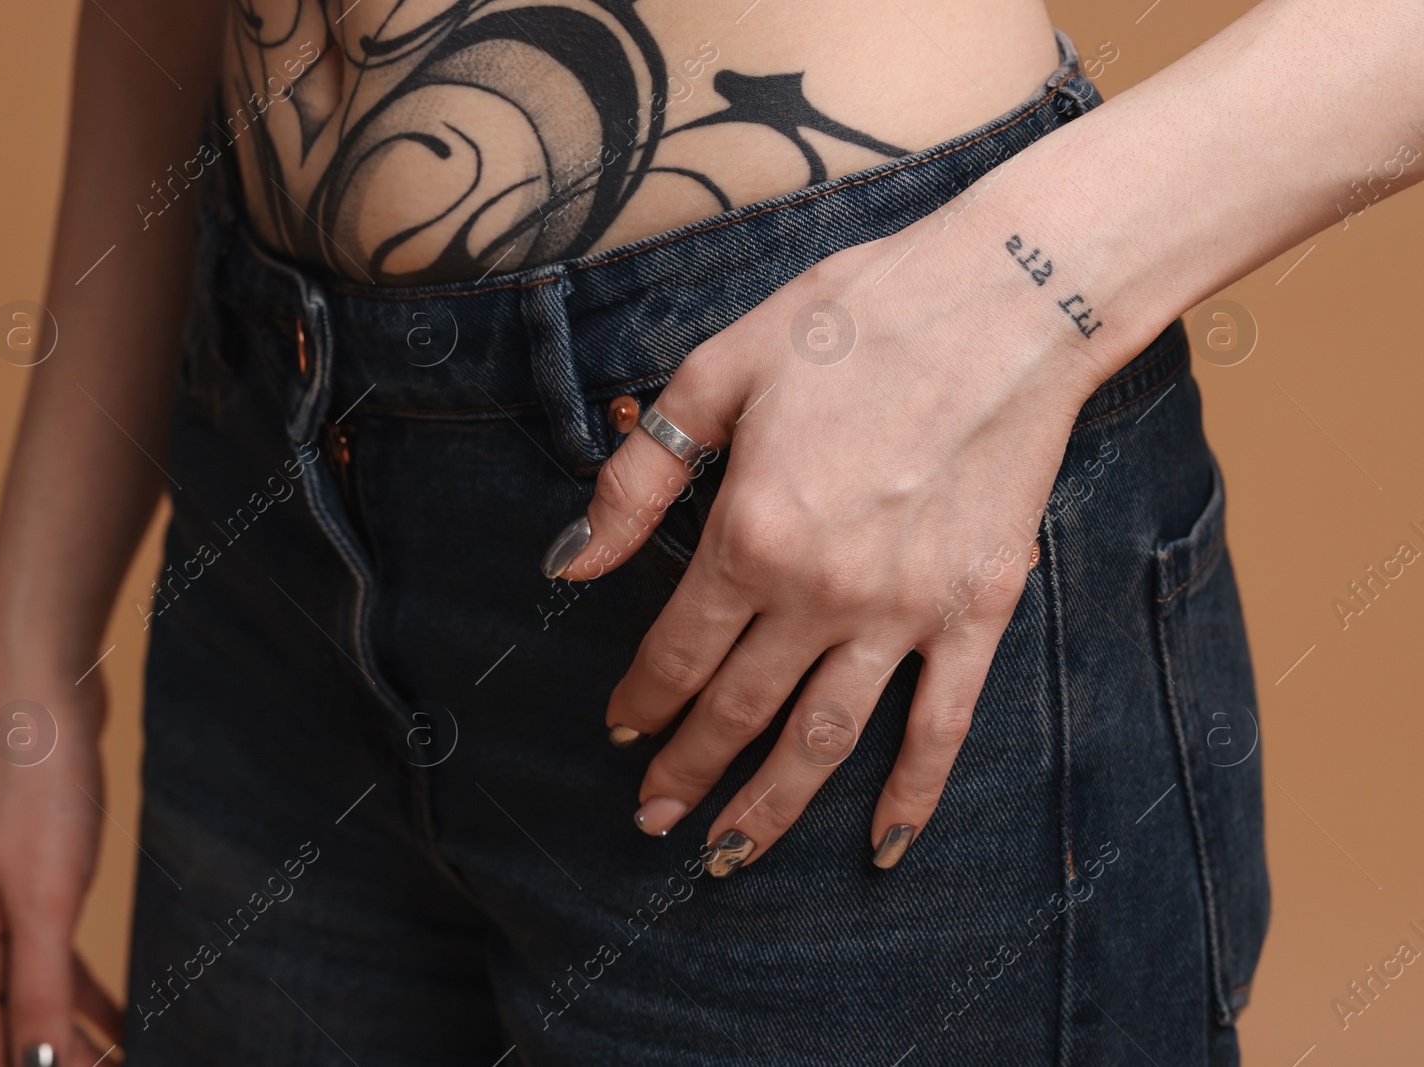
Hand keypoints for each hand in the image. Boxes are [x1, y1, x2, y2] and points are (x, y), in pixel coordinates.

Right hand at [0, 665, 123, 1065]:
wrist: (44, 692)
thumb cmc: (39, 785)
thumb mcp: (46, 896)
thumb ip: (38, 986)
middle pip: (2, 1028)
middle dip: (54, 1063)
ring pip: (32, 994)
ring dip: (72, 1035)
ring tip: (122, 1061)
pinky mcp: (34, 876)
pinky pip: (53, 956)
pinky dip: (83, 991)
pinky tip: (119, 1013)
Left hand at [544, 217, 1105, 875]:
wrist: (1007, 299)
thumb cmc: (856, 320)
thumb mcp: (720, 373)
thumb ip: (639, 480)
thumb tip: (572, 561)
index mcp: (751, 534)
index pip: (675, 650)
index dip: (639, 700)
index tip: (619, 731)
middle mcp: (821, 592)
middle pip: (737, 710)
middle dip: (685, 770)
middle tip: (652, 816)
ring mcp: (905, 613)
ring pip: (823, 738)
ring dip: (769, 807)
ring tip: (725, 857)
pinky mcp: (977, 613)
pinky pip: (942, 726)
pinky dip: (912, 793)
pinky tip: (880, 844)